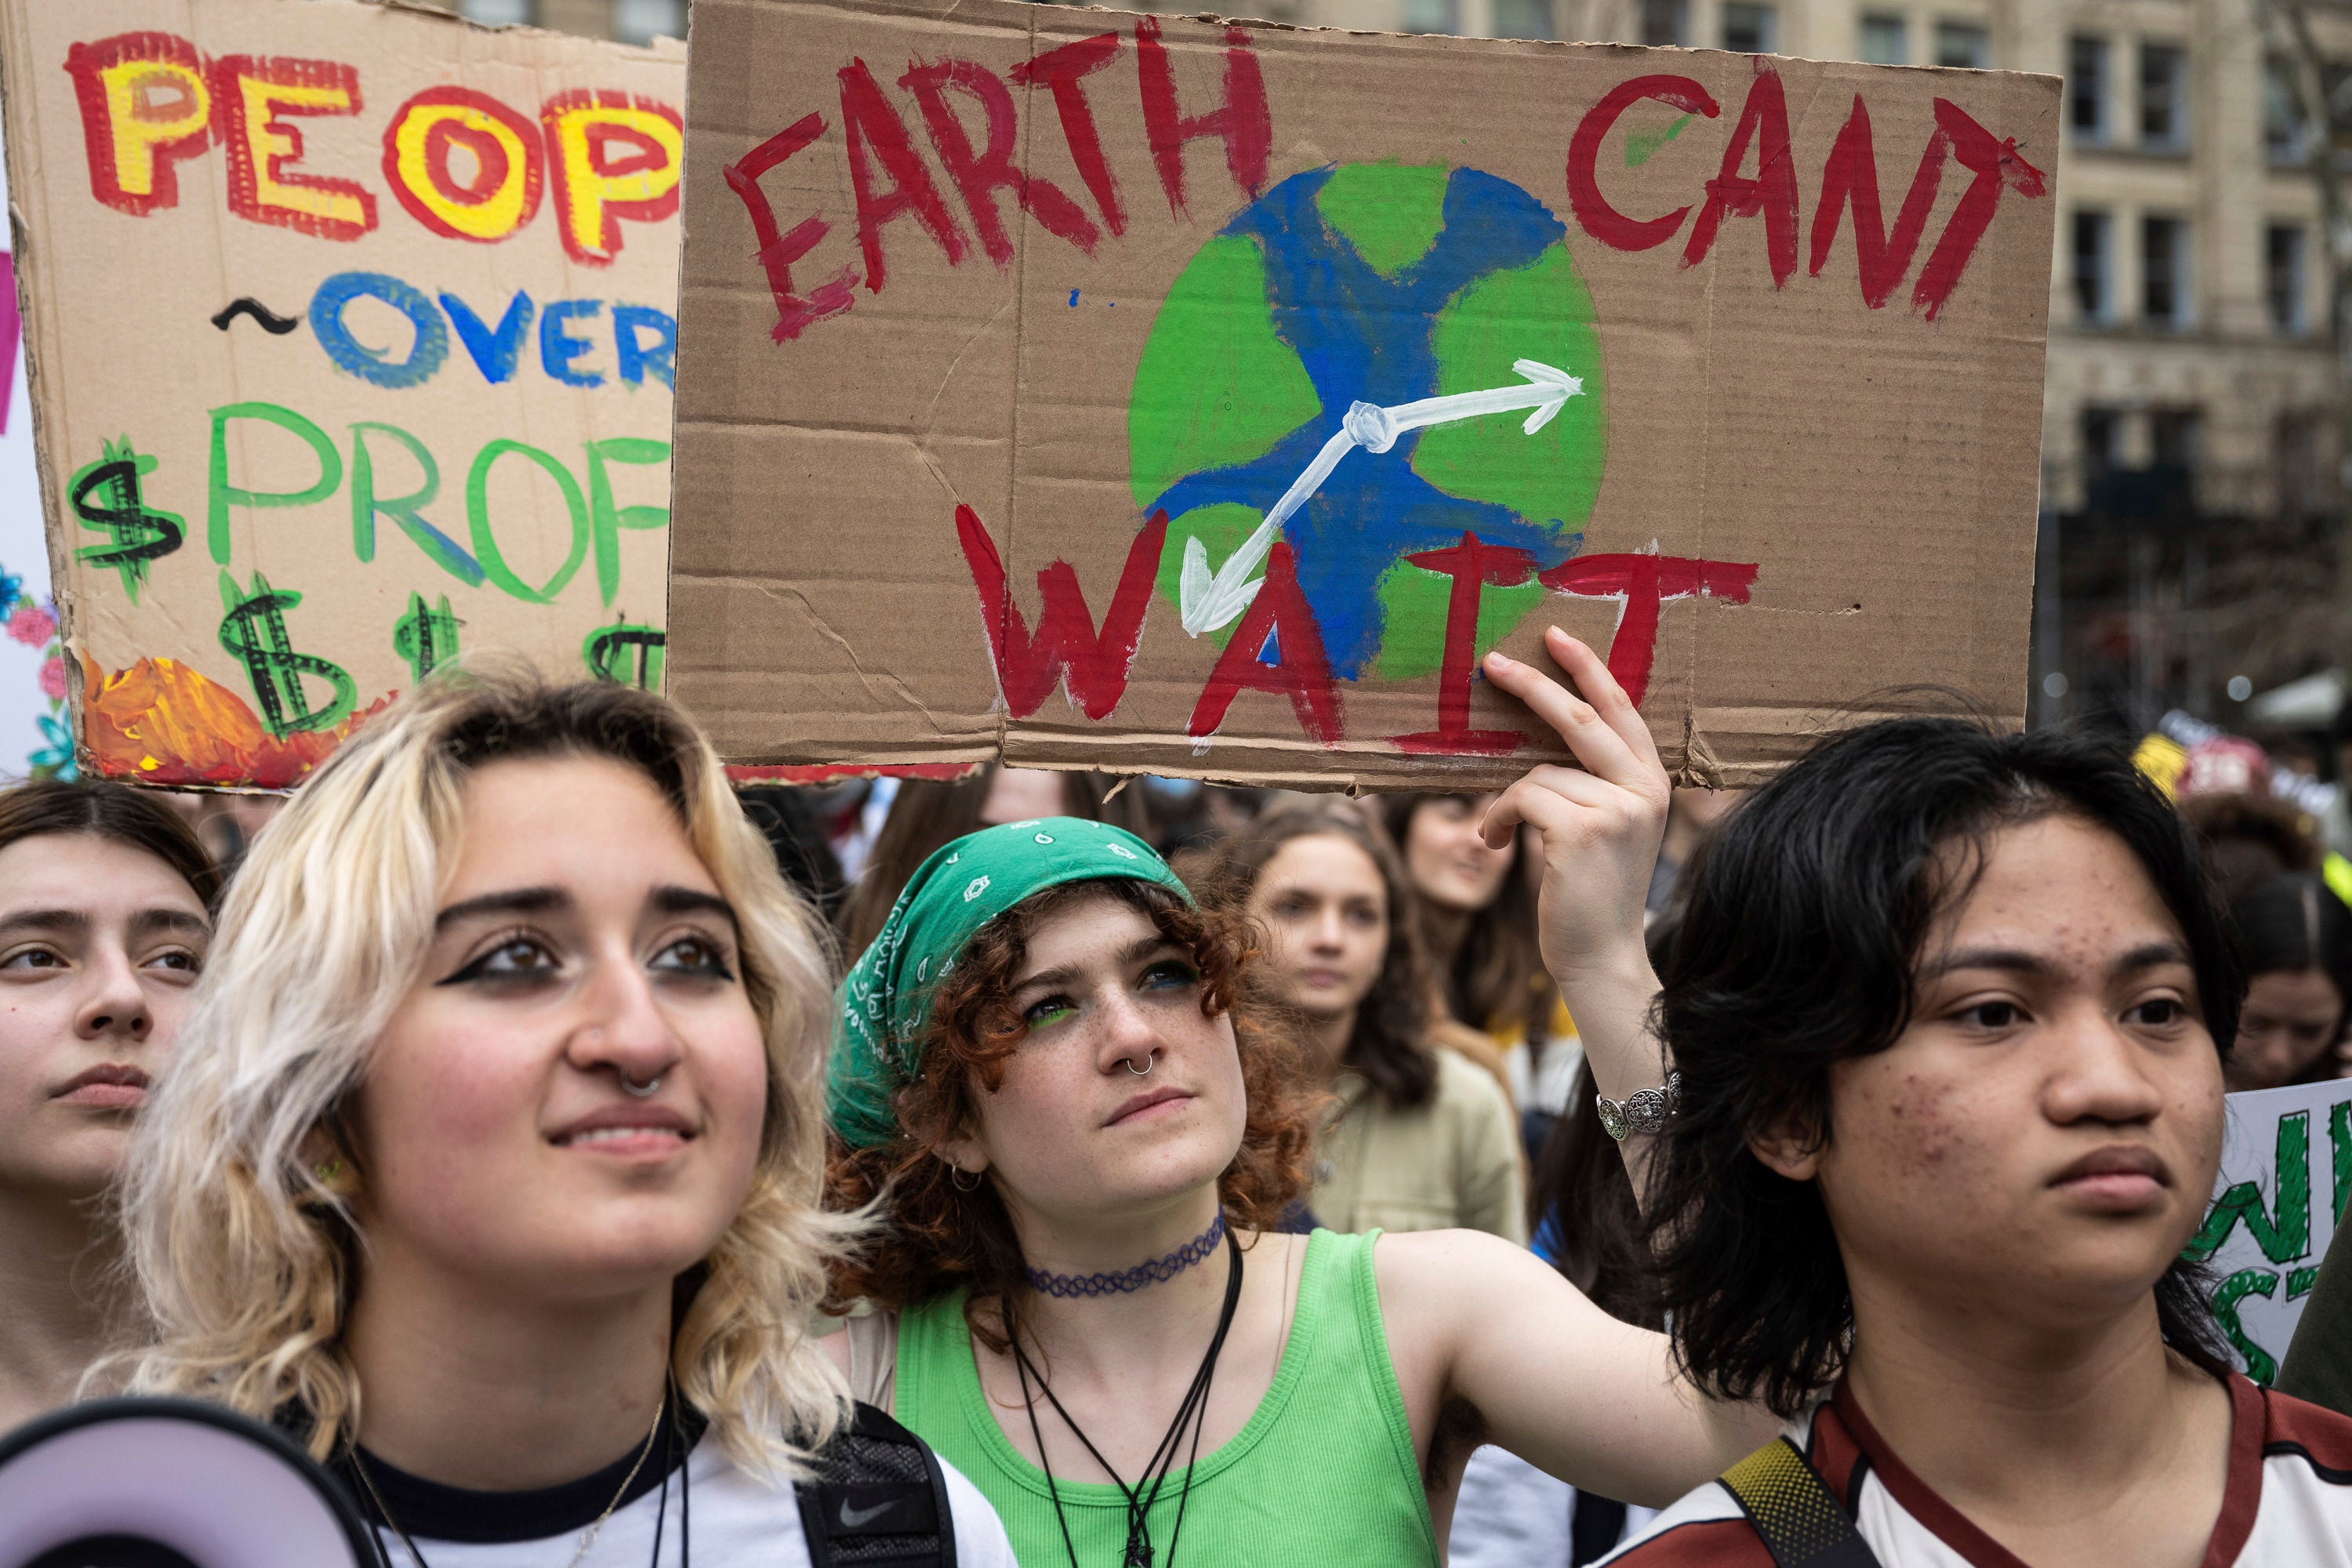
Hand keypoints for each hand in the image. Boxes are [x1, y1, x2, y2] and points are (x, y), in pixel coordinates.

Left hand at [1477, 627, 1668, 986]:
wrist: (1600, 956)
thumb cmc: (1591, 893)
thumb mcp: (1606, 829)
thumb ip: (1594, 783)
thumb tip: (1544, 739)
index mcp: (1654, 782)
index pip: (1621, 710)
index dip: (1590, 669)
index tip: (1558, 637)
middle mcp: (1644, 790)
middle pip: (1582, 718)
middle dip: (1533, 685)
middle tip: (1492, 664)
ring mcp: (1617, 809)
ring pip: (1538, 772)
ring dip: (1505, 801)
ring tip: (1498, 835)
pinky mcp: (1581, 830)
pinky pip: (1520, 798)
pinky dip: (1496, 819)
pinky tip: (1495, 845)